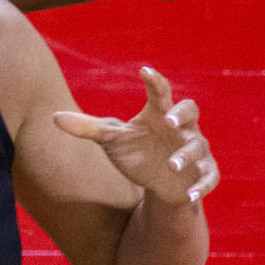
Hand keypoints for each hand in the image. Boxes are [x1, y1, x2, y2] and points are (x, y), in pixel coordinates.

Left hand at [53, 67, 218, 205]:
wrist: (157, 184)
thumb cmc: (136, 153)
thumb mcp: (111, 141)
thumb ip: (86, 128)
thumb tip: (54, 117)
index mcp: (158, 114)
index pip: (160, 92)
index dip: (154, 80)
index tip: (143, 70)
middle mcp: (181, 128)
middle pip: (190, 110)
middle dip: (180, 114)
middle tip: (167, 120)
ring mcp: (196, 150)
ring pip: (198, 146)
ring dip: (186, 155)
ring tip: (171, 165)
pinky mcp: (204, 173)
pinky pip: (210, 177)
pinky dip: (202, 185)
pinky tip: (189, 194)